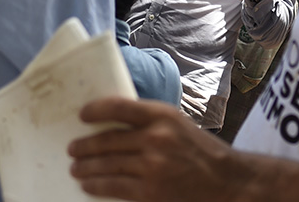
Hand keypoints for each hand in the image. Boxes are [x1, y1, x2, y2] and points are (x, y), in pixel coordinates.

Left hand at [69, 98, 239, 201]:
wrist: (225, 180)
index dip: (96, 110)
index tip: (82, 115)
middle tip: (73, 148)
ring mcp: (151, 166)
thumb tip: (112, 124)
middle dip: (84, 146)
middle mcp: (156, 138)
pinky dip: (96, 186)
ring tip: (76, 168)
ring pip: (106, 165)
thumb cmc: (199, 150)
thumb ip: (149, 121)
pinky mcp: (149, 192)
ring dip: (86, 167)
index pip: (119, 107)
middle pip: (107, 140)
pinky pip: (113, 187)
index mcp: (163, 115)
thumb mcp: (177, 124)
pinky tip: (88, 185)